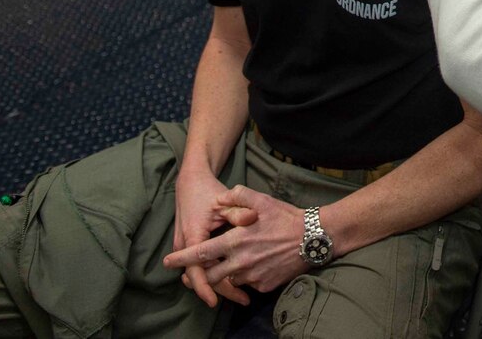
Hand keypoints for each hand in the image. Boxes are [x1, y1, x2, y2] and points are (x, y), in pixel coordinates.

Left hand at [164, 185, 310, 294]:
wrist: (314, 237)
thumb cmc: (286, 217)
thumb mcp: (262, 200)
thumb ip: (237, 196)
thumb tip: (221, 197)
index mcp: (236, 241)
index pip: (201, 253)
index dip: (182, 259)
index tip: (167, 262)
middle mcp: (241, 262)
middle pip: (210, 275)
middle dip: (198, 275)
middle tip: (191, 272)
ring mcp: (253, 276)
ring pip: (229, 280)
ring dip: (224, 275)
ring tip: (226, 267)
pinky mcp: (264, 285)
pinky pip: (247, 284)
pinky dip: (245, 278)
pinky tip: (252, 266)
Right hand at [172, 166, 251, 307]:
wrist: (191, 182)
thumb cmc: (208, 192)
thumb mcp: (223, 200)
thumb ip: (238, 210)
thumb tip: (252, 218)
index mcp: (193, 236)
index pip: (196, 269)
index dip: (204, 286)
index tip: (214, 301)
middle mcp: (186, 245)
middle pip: (202, 276)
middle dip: (220, 290)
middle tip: (244, 300)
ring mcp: (187, 247)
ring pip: (203, 272)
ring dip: (220, 283)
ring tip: (243, 295)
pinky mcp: (191, 246)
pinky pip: (203, 264)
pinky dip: (217, 272)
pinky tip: (235, 279)